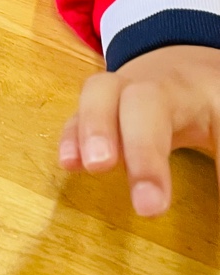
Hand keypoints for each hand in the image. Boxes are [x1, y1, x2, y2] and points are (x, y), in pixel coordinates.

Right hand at [59, 44, 219, 216]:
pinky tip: (70, 164)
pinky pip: (78, 110)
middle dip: (143, 147)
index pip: (215, 125)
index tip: (193, 210)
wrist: (181, 64)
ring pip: (102, 91)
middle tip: (147, 206)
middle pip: (148, 101)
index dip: (217, 167)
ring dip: (96, 128)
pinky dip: (72, 135)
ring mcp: (122, 89)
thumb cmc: (209, 103)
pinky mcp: (97, 103)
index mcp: (204, 94)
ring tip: (96, 167)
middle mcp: (159, 85)